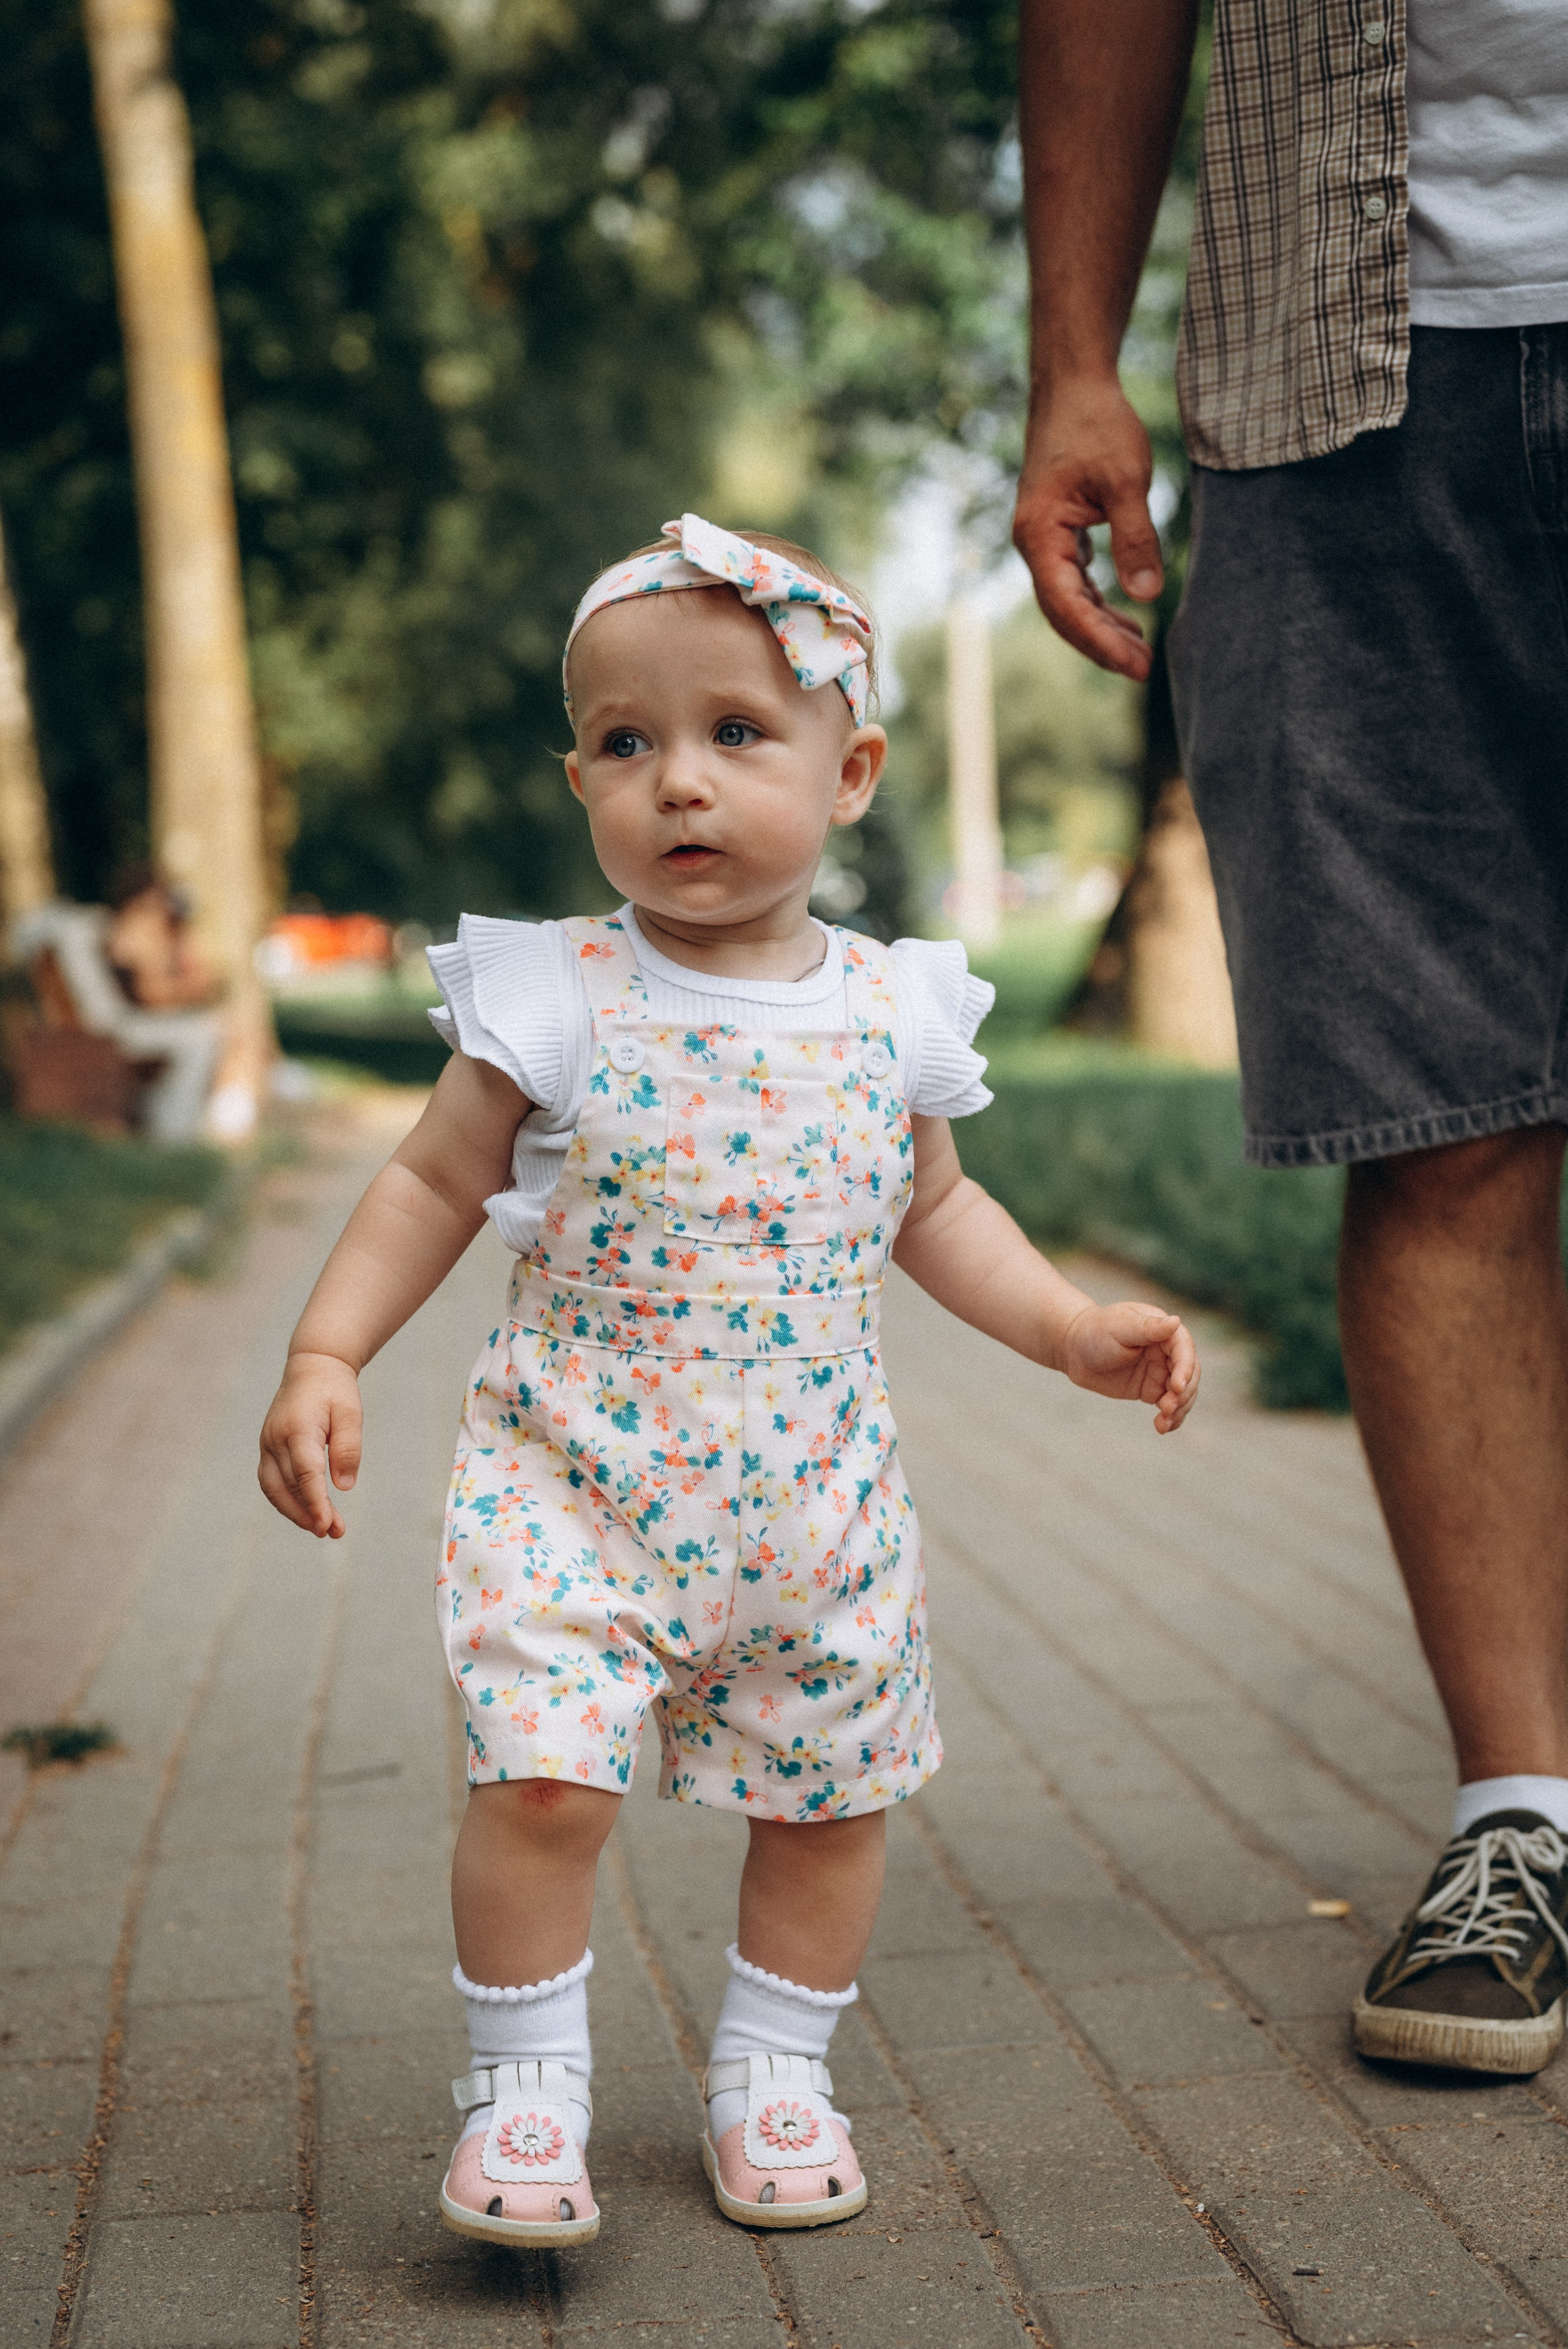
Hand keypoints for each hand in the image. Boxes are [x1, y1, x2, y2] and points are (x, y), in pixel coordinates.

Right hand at [258, 1350, 362, 1535]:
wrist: (312, 1367)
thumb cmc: (335, 1391)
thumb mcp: (351, 1413)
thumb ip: (348, 1448)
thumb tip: (344, 1487)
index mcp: (298, 1428)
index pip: (305, 1473)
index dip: (315, 1502)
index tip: (326, 1525)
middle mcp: (275, 1438)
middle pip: (289, 1486)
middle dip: (310, 1513)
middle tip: (334, 1532)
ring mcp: (267, 1444)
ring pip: (274, 1488)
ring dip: (296, 1512)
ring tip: (323, 1529)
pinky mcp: (267, 1449)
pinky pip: (271, 1482)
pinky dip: (286, 1500)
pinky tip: (307, 1512)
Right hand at [1012, 376, 1161, 679]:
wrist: (1074, 385)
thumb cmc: (1097, 423)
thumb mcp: (1127, 479)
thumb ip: (1136, 537)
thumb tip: (1147, 595)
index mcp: (1040, 533)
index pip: (1066, 604)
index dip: (1099, 639)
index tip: (1135, 663)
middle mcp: (1034, 543)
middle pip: (1063, 612)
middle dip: (1101, 643)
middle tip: (1144, 667)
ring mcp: (1044, 539)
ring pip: (1069, 600)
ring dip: (1102, 627)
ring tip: (1140, 651)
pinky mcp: (1059, 532)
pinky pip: (1075, 581)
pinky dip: (1099, 602)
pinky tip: (1126, 616)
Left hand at [1060, 1300, 1198, 1431]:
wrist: (1074, 1350)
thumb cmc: (1095, 1331)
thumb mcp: (1119, 1328)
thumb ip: (1147, 1328)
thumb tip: (1176, 1321)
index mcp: (1163, 1331)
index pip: (1185, 1349)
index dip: (1186, 1369)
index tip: (1177, 1387)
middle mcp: (1167, 1351)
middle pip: (1189, 1374)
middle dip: (1183, 1394)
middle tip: (1167, 1408)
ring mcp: (1161, 1371)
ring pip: (1183, 1393)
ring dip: (1179, 1409)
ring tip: (1163, 1423)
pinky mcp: (1152, 1390)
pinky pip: (1169, 1405)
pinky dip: (1170, 1418)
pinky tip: (1163, 1427)